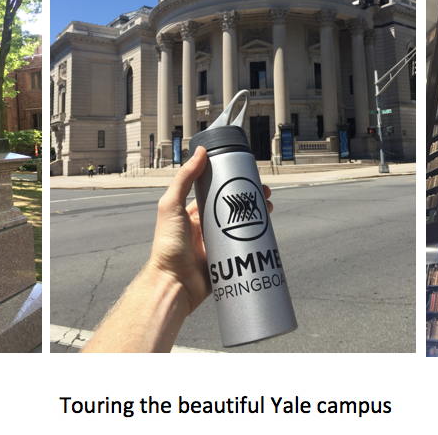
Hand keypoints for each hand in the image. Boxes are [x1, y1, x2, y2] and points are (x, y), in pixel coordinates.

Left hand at [146, 146, 272, 314]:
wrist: (174, 284)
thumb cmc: (168, 246)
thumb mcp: (171, 206)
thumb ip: (183, 179)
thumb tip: (200, 153)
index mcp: (192, 213)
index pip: (216, 192)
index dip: (232, 183)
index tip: (247, 176)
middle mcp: (206, 226)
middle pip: (234, 207)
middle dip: (251, 199)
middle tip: (266, 193)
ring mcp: (217, 243)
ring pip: (242, 226)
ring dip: (258, 216)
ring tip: (269, 209)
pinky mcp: (226, 260)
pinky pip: (244, 248)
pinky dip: (257, 240)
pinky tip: (268, 231)